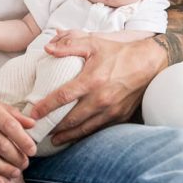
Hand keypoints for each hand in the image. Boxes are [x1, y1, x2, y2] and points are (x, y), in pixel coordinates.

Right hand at [0, 84, 36, 182]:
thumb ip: (9, 112)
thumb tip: (31, 124)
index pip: (9, 125)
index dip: (23, 140)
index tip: (33, 149)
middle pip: (1, 144)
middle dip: (17, 157)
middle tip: (26, 163)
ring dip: (5, 169)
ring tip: (16, 172)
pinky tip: (0, 181)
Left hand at [30, 31, 163, 143]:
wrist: (148, 63)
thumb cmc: (118, 52)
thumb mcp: (93, 43)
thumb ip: (69, 45)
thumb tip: (48, 48)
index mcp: (92, 80)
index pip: (62, 97)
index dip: (46, 106)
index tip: (33, 113)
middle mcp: (101, 99)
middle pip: (71, 119)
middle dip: (53, 127)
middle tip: (39, 131)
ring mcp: (111, 111)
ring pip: (85, 129)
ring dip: (67, 136)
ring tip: (54, 139)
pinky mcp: (120, 117)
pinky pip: (99, 129)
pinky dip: (85, 134)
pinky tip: (76, 135)